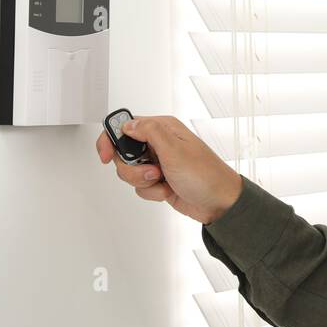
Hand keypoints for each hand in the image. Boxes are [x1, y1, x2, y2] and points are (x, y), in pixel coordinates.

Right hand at [96, 115, 241, 222]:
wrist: (219, 203)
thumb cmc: (206, 175)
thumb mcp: (175, 150)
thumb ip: (149, 132)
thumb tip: (128, 124)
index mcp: (163, 128)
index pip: (125, 126)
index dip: (110, 139)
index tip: (106, 155)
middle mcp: (159, 143)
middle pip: (123, 153)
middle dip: (132, 167)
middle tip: (151, 171)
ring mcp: (158, 163)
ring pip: (129, 172)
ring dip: (143, 181)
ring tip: (162, 181)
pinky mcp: (159, 181)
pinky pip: (140, 187)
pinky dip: (152, 192)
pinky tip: (168, 190)